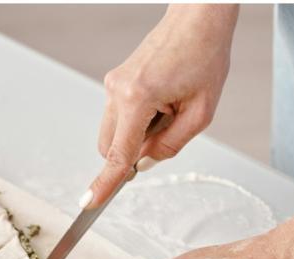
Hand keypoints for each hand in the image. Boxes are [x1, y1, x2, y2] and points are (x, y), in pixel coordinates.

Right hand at [81, 5, 237, 209]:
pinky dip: (138, 120)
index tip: (89, 203)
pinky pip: (119, 116)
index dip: (105, 183)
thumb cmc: (204, 57)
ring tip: (170, 106)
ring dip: (138, 133)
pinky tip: (162, 98)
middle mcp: (117, 91)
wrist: (197, 20)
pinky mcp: (115, 82)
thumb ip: (171, 145)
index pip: (119, 154)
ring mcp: (113, 85)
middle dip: (133, 152)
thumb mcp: (200, 112)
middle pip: (110, 147)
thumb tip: (145, 163)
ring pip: (115, 132)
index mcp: (138, 98)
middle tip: (170, 128)